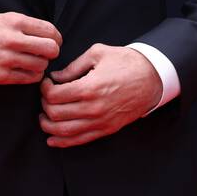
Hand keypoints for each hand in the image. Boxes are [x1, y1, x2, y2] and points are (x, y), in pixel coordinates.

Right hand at [0, 11, 61, 86]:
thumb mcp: (2, 19)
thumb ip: (25, 25)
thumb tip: (49, 34)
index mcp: (14, 22)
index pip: (49, 30)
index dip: (56, 37)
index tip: (54, 41)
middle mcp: (13, 39)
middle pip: (51, 49)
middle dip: (52, 52)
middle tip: (46, 53)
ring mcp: (8, 59)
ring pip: (42, 65)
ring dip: (41, 64)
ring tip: (33, 61)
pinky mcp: (3, 75)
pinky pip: (30, 78)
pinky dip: (33, 75)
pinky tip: (27, 71)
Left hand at [39, 44, 162, 147]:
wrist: (152, 78)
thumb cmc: (126, 63)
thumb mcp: (98, 53)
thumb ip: (73, 66)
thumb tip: (56, 77)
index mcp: (89, 88)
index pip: (53, 95)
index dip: (44, 88)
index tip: (46, 82)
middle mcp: (92, 108)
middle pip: (55, 114)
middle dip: (44, 105)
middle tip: (46, 96)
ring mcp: (100, 122)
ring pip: (64, 131)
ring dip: (48, 126)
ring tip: (44, 116)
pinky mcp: (106, 129)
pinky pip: (79, 140)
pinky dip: (62, 142)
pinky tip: (52, 139)